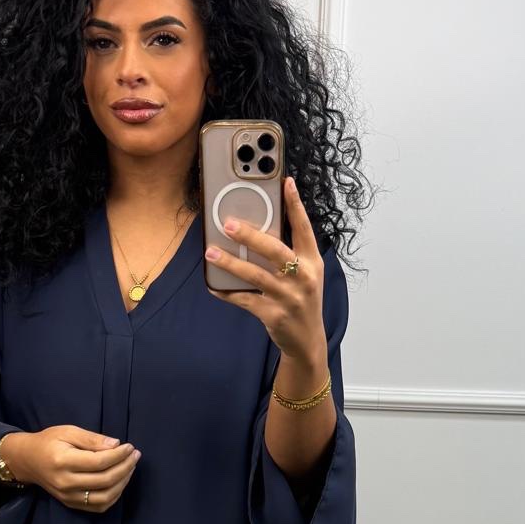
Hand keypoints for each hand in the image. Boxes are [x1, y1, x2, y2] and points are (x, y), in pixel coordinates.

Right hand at [0, 427, 140, 511]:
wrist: (28, 461)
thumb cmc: (48, 442)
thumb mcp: (68, 431)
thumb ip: (92, 438)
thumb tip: (116, 444)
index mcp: (62, 461)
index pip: (99, 462)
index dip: (119, 455)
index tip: (129, 447)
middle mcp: (65, 482)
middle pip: (104, 480)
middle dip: (125, 467)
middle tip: (135, 455)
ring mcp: (68, 496)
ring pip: (105, 496)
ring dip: (123, 483)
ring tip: (130, 468)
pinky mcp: (71, 504)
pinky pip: (99, 506)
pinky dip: (114, 496)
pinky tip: (120, 482)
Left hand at [203, 177, 326, 365]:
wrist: (307, 340)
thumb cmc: (302, 300)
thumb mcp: (306, 275)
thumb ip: (291, 253)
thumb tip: (260, 229)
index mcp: (313, 262)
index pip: (304, 228)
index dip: (295, 205)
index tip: (286, 183)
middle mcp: (303, 277)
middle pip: (275, 251)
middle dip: (251, 236)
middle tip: (228, 224)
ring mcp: (289, 297)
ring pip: (256, 276)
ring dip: (231, 263)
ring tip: (211, 252)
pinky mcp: (273, 315)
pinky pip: (245, 300)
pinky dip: (227, 292)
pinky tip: (212, 285)